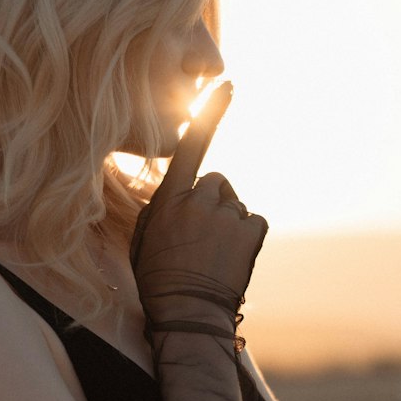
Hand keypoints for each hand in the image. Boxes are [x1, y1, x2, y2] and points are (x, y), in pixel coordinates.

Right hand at [129, 82, 268, 326]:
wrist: (188, 314)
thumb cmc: (160, 281)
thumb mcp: (146, 238)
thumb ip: (164, 207)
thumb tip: (180, 192)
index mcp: (171, 199)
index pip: (193, 146)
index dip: (212, 114)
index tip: (228, 85)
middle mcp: (200, 201)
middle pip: (217, 183)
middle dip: (214, 203)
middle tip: (203, 238)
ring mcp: (228, 216)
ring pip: (235, 206)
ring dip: (229, 224)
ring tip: (215, 256)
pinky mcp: (252, 231)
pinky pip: (254, 222)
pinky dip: (247, 237)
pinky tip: (232, 259)